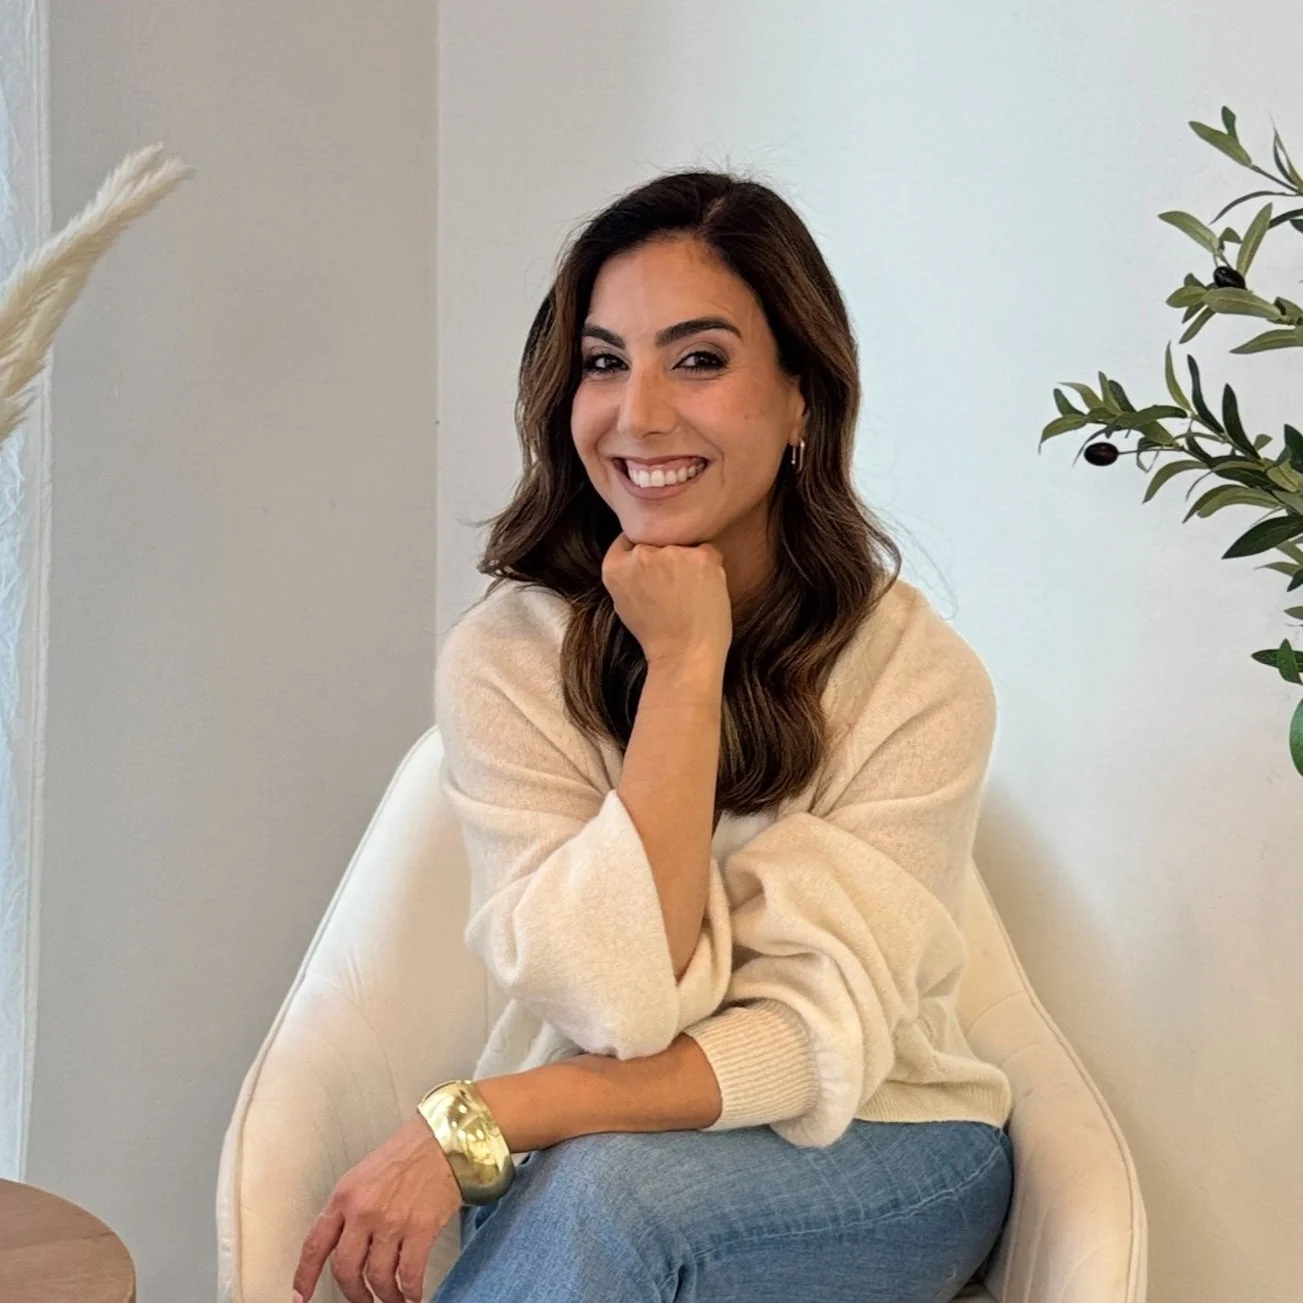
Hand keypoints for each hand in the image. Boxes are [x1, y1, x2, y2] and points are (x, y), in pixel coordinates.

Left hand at [291, 1111, 463, 1302]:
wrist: (445, 1138)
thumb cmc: (409, 1151)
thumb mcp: (366, 1174)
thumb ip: (351, 1208)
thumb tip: (346, 1245)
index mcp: (345, 1195)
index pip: (315, 1244)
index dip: (305, 1276)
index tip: (302, 1296)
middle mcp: (363, 1211)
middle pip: (345, 1269)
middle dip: (353, 1294)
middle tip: (361, 1301)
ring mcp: (391, 1221)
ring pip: (377, 1277)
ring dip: (384, 1296)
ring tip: (393, 1300)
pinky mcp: (420, 1229)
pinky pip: (409, 1274)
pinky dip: (411, 1291)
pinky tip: (414, 1294)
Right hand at [601, 532, 731, 665]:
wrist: (683, 656)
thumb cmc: (657, 635)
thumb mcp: (623, 602)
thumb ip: (627, 573)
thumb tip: (639, 552)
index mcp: (615, 566)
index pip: (629, 540)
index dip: (644, 552)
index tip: (654, 568)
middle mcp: (640, 555)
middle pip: (658, 541)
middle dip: (667, 557)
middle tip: (674, 588)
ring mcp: (671, 553)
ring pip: (683, 545)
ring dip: (689, 562)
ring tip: (690, 594)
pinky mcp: (700, 557)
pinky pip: (708, 551)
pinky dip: (710, 568)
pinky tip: (704, 591)